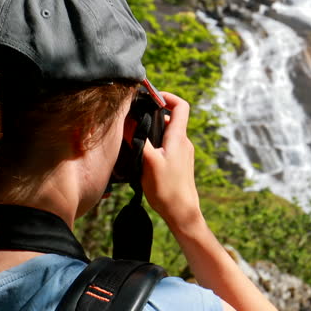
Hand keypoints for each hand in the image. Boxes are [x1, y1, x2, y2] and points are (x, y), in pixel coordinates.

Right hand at [134, 92, 202, 230]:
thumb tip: (128, 119)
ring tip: (134, 137)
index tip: (150, 97)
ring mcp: (182, 154)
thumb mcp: (148, 161)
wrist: (182, 213)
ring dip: (151, 131)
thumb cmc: (167, 189)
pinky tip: (141, 155)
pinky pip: (166, 146)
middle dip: (152, 115)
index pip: (181, 106)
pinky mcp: (178, 164)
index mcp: (178, 138)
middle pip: (171, 118)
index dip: (166, 96)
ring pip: (166, 133)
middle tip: (133, 118)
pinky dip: (154, 144)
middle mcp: (183, 143)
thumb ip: (138, 139)